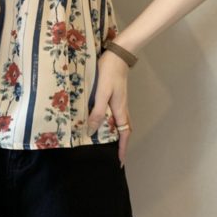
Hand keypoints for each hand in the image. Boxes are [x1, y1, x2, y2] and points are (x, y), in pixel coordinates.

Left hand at [86, 49, 132, 167]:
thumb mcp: (101, 93)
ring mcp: (120, 100)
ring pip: (120, 120)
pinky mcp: (116, 93)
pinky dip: (112, 120)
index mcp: (120, 109)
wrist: (117, 55)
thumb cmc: (108, 73)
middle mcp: (122, 107)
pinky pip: (116, 112)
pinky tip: (103, 117)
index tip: (120, 162)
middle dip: (120, 142)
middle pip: (124, 129)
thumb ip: (97, 112)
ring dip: (116, 132)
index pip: (124, 133)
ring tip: (107, 139)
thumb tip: (92, 131)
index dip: (122, 148)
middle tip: (114, 153)